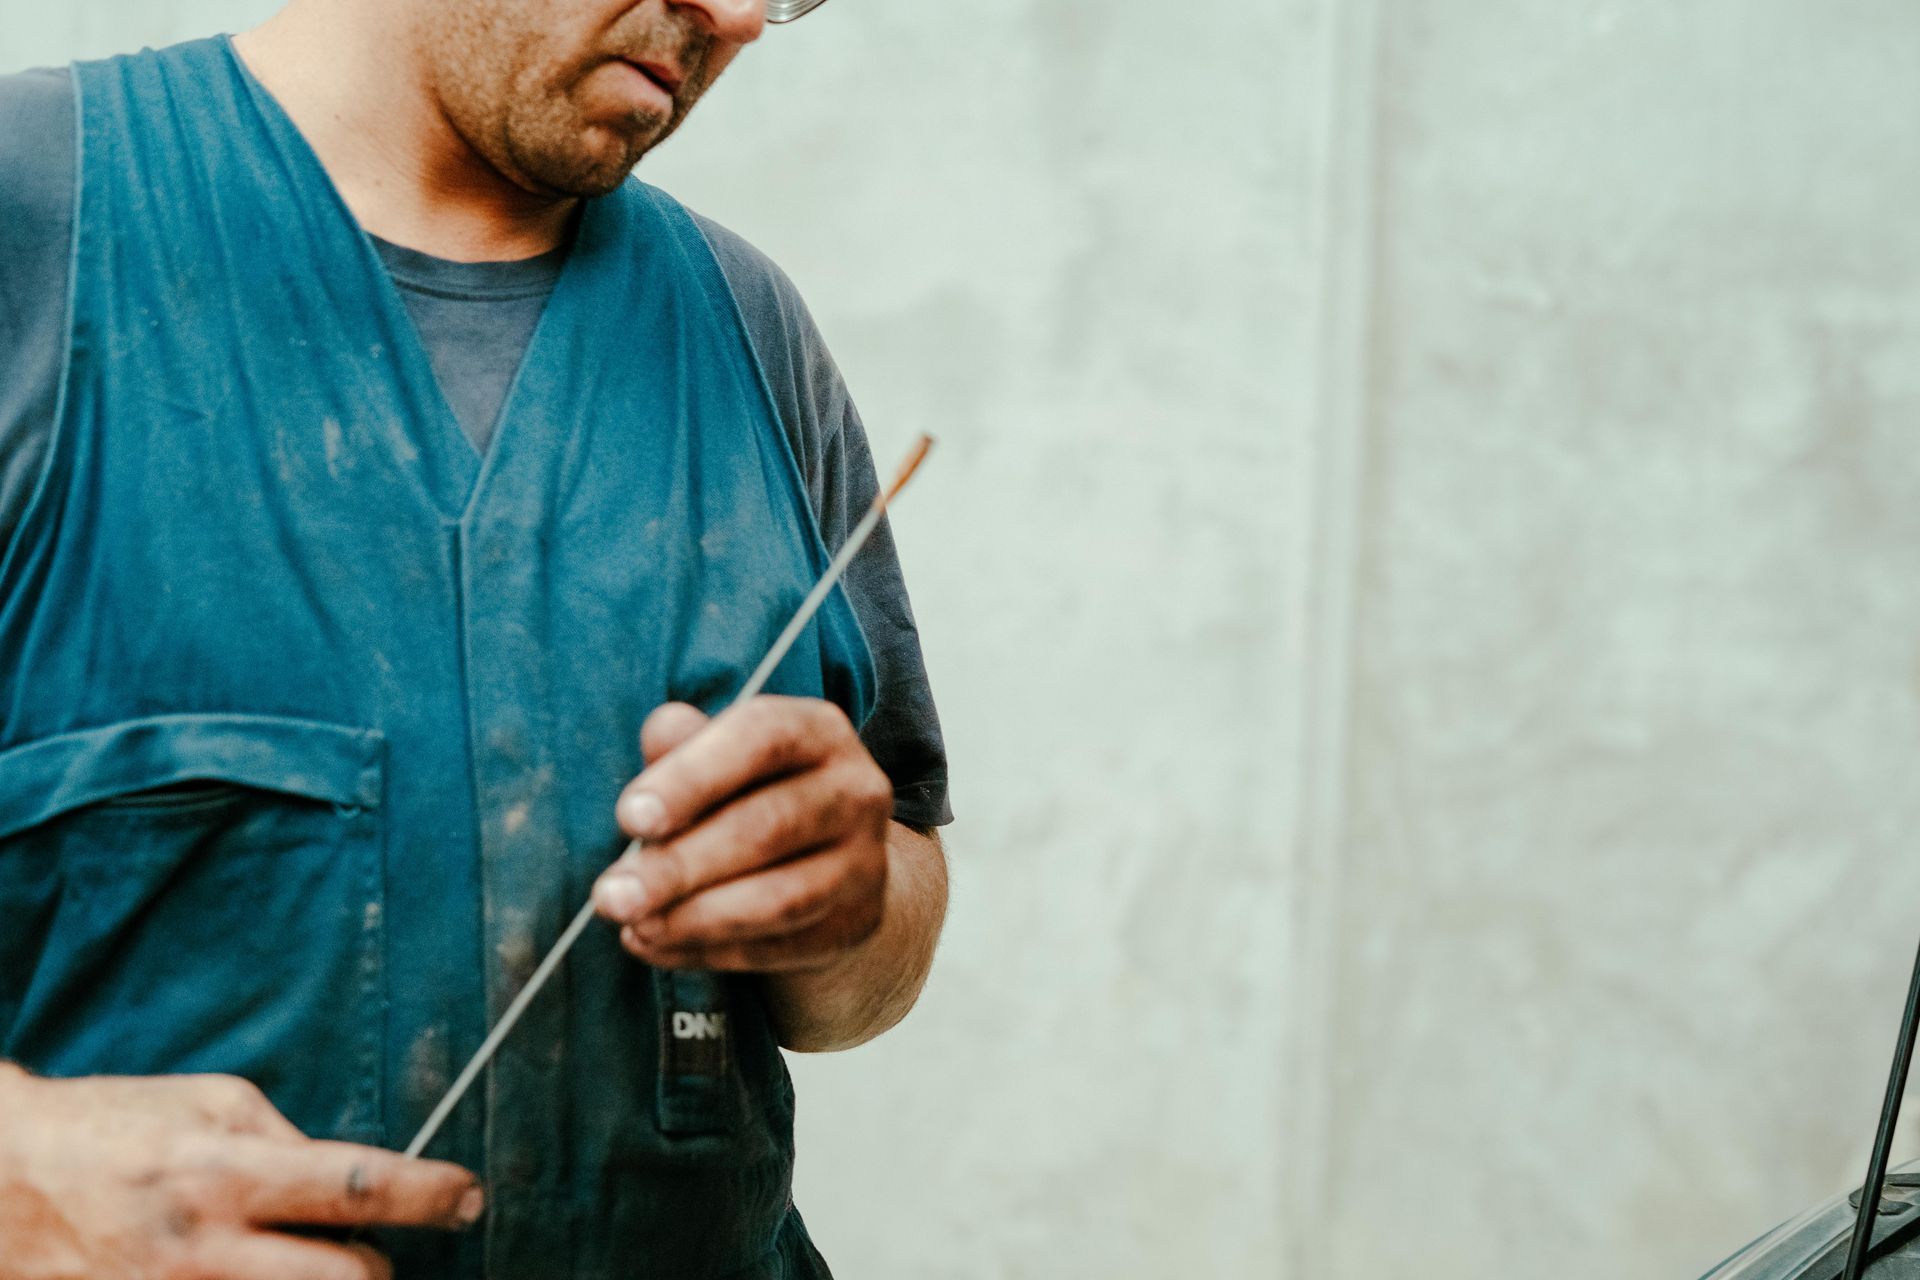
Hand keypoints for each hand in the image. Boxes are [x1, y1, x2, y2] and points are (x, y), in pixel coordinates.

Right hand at [0, 1068, 482, 1279]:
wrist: (0, 1181)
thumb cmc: (115, 1128)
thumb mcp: (211, 1104)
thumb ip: (289, 1142)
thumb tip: (356, 1182)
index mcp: (224, 1171)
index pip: (355, 1184)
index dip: (428, 1193)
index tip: (469, 1196)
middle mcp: (202, 1248)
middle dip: (379, 1269)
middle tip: (371, 1249)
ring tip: (289, 1256)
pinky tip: (248, 1269)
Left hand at [591, 697, 893, 972]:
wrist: (826, 863)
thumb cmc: (748, 796)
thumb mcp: (716, 757)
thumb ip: (684, 744)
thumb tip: (662, 733)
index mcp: (819, 731)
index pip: (762, 739)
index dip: (692, 777)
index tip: (629, 819)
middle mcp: (857, 790)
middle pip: (769, 826)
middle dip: (679, 865)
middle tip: (611, 897)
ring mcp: (866, 862)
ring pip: (781, 898)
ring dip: (695, 918)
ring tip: (634, 926)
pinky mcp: (857, 923)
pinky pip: (782, 946)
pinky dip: (711, 952)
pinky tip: (658, 946)